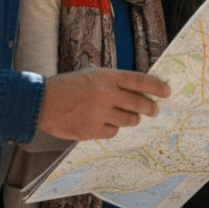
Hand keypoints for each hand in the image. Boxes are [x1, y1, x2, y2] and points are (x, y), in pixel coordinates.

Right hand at [38, 67, 170, 140]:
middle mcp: (106, 94)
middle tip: (153, 110)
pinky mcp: (91, 130)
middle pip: (139, 104)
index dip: (156, 87)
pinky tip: (103, 123)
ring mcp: (99, 113)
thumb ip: (113, 82)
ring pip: (128, 120)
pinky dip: (111, 129)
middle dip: (150, 108)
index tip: (166, 91)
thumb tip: (138, 91)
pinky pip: (113, 132)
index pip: (140, 80)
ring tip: (127, 116)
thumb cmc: (67, 86)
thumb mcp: (92, 75)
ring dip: (130, 119)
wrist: (41, 101)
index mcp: (106, 77)